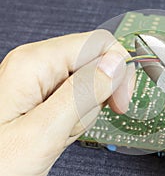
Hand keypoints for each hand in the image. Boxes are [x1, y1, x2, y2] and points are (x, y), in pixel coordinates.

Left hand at [0, 30, 134, 175]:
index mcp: (34, 62)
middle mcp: (36, 64)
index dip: (117, 70)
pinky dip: (73, 119)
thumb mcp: (44, 131)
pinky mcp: (43, 95)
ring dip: (82, 113)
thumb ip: (83, 92)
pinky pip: (75, 100)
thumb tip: (115, 63)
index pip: (98, 43)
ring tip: (58, 132)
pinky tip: (57, 132)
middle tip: (72, 123)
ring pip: (87, 86)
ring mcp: (39, 80)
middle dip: (94, 98)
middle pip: (94, 65)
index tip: (120, 100)